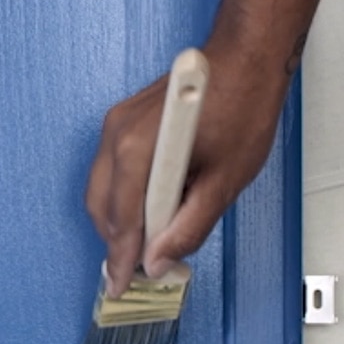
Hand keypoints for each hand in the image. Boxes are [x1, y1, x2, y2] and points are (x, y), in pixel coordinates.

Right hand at [85, 42, 290, 297]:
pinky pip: (110, 172)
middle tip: (141, 265)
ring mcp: (114, 126)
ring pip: (101, 190)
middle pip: (100, 207)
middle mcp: (116, 136)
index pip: (121, 221)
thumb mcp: (223, 182)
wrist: (243, 59)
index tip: (120, 285)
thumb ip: (188, 228)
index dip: (121, 259)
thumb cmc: (241, 108)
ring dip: (120, 219)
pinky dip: (124, 197)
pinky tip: (150, 205)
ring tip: (150, 237)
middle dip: (117, 240)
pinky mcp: (121, 122)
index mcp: (138, 150)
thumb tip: (158, 259)